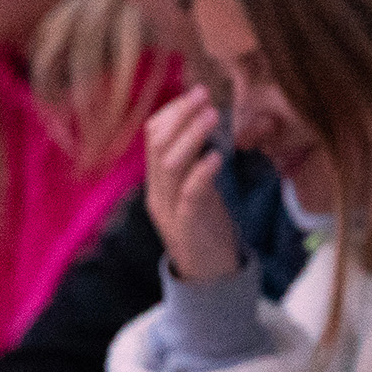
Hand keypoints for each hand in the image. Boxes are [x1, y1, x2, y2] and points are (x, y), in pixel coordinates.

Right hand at [145, 85, 240, 282]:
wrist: (209, 280)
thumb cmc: (208, 231)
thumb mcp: (198, 191)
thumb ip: (194, 164)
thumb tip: (203, 126)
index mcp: (157, 183)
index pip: (152, 137)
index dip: (172, 111)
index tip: (196, 91)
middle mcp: (157, 193)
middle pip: (158, 144)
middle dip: (181, 115)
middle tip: (205, 95)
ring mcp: (169, 210)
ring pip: (170, 165)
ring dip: (192, 135)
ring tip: (214, 115)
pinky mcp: (187, 227)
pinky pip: (190, 194)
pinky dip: (203, 171)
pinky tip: (218, 156)